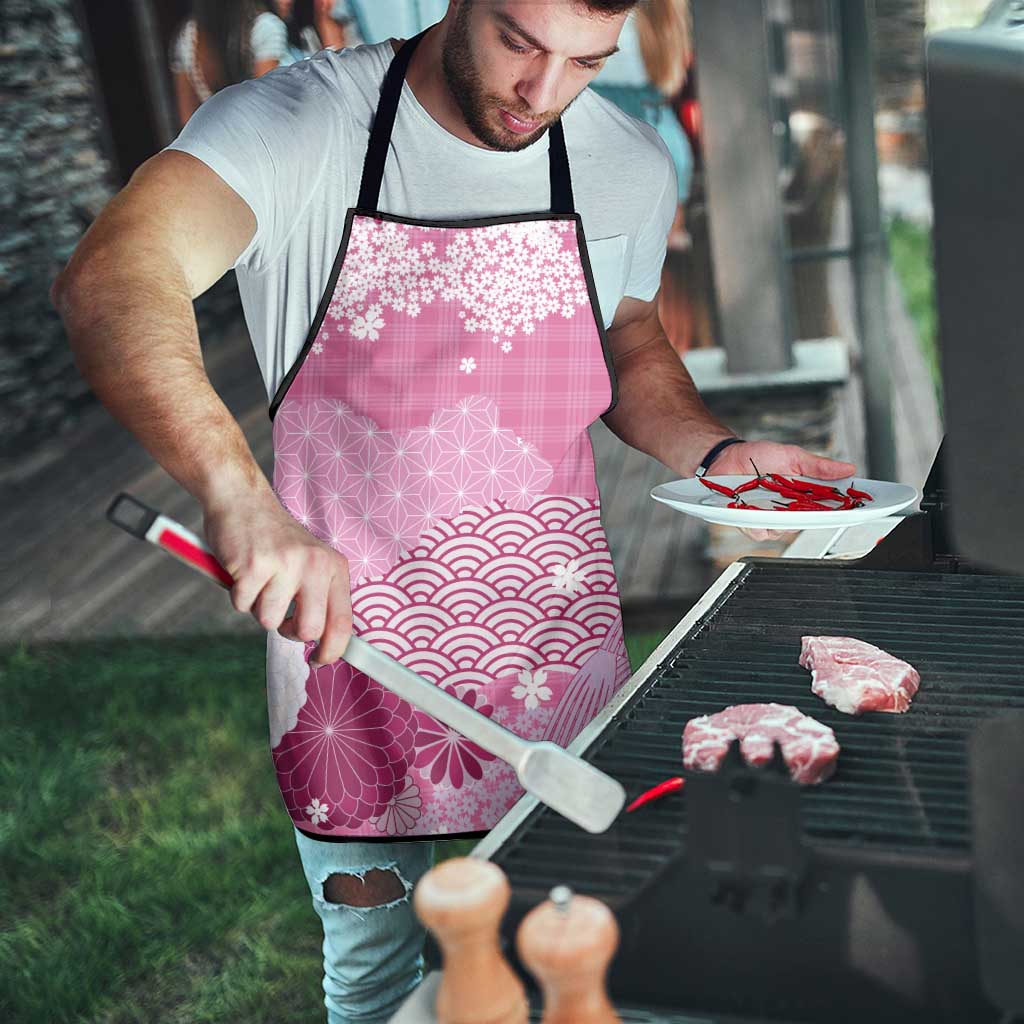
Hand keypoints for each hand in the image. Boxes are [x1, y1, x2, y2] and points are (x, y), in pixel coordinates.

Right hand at [202, 488, 352, 664]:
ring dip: (258, 607)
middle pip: (308, 630)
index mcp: (334, 567)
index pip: (343, 621)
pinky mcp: (254, 565)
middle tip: (280, 616)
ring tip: (259, 581)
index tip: (319, 660)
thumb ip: (319, 597)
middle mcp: (315, 565)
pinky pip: (242, 606)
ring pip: (269, 621)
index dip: (332, 650)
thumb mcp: (310, 562)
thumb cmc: (275, 540)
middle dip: (289, 632)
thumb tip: (324, 643)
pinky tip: (243, 571)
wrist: (242, 500)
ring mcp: (285, 564)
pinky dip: (238, 595)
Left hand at [709, 440, 856, 541]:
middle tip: (813, 506)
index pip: (829, 507)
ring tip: (776, 504)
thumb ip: (818, 466)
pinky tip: (755, 512)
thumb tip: (848, 468)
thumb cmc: (758, 457)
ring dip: (781, 519)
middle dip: (813, 517)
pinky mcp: (750, 523)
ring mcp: (770, 518)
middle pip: (809, 523)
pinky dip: (758, 523)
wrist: (726, 457)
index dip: (844, 510)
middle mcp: (789, 510)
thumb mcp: (792, 456)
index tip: (858, 508)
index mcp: (803, 495)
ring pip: (784, 530)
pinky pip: (760, 532)